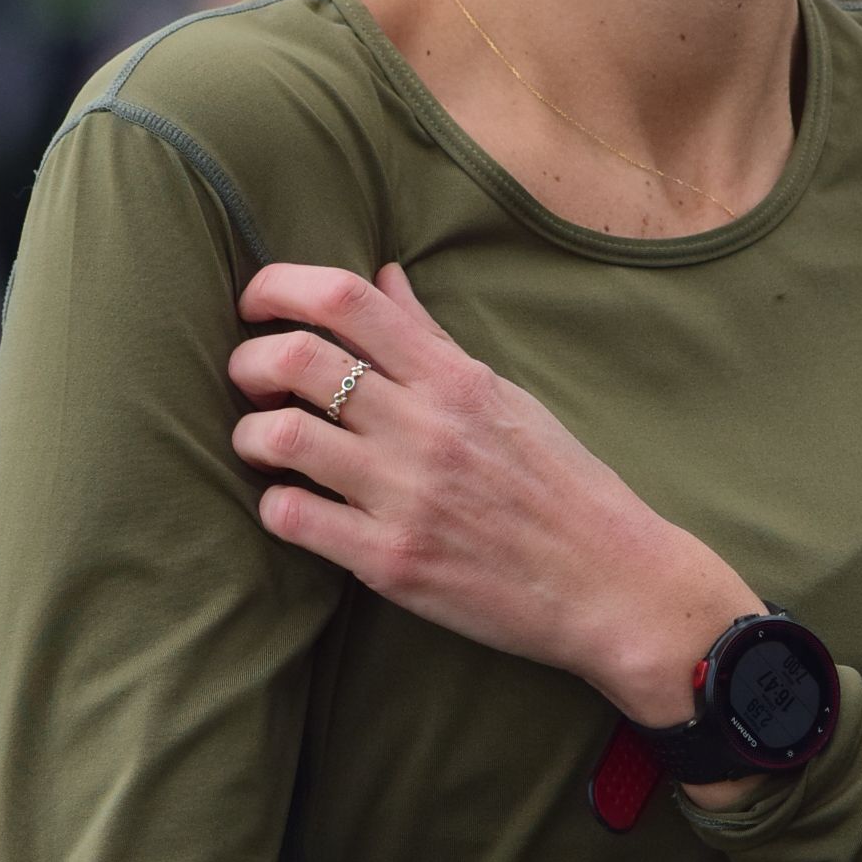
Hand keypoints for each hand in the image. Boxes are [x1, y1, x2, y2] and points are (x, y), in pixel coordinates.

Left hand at [228, 260, 757, 711]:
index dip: (280, 288)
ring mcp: (406, 495)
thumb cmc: (562, 487)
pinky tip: (291, 507)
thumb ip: (434, 340)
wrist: (614, 584)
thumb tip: (385, 277)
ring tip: (260, 445)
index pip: (348, 299)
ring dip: (250, 436)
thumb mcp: (506, 397)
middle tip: (247, 379)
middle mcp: (426, 427)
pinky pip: (294, 519)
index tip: (258, 304)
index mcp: (455, 378)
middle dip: (248, 361)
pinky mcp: (392, 562)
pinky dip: (274, 507)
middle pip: (296, 359)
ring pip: (278, 438)